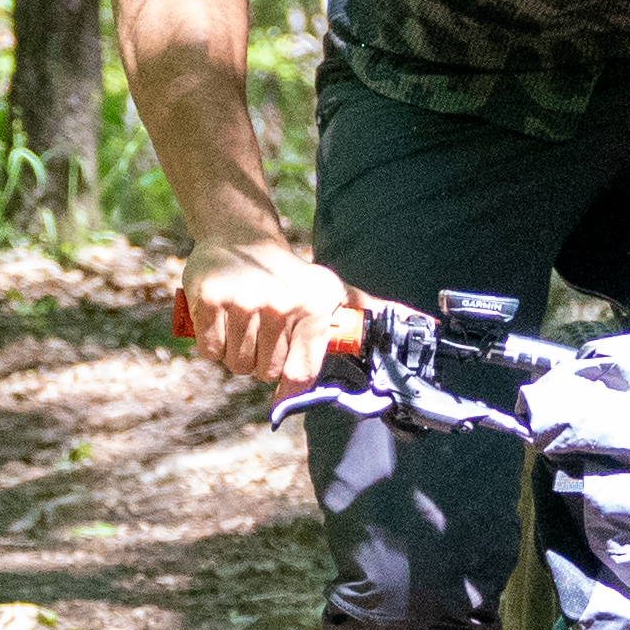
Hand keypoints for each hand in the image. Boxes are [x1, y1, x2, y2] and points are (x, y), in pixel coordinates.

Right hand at [175, 237, 369, 393]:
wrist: (241, 238)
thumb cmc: (291, 276)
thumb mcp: (333, 291)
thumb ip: (369, 310)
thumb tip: (421, 322)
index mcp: (314, 308)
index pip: (299, 374)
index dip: (288, 389)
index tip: (283, 391)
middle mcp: (280, 304)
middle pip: (264, 373)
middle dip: (261, 362)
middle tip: (263, 333)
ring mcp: (243, 301)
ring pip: (236, 364)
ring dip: (237, 354)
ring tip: (245, 323)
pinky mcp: (208, 299)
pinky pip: (211, 350)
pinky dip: (213, 343)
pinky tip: (223, 318)